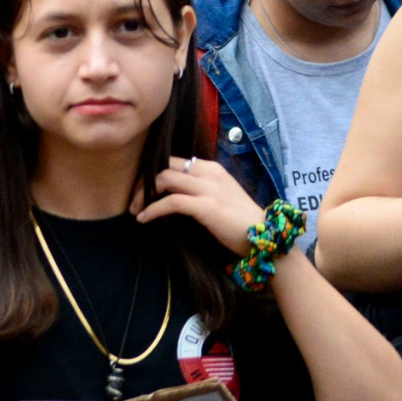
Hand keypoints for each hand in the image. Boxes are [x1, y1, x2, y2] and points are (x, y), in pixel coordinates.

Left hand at [134, 153, 265, 254]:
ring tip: (135, 210)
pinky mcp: (206, 206)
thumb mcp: (220, 196)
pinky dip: (152, 209)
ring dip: (143, 195)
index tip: (141, 190)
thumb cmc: (242, 222)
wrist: (267, 239)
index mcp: (211, 168)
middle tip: (133, 200)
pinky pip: (170, 202)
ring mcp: (208, 188)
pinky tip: (144, 218)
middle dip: (143, 182)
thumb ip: (199, 188)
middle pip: (164, 166)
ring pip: (163, 179)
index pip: (173, 161)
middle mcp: (209, 172)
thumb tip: (172, 192)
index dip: (152, 174)